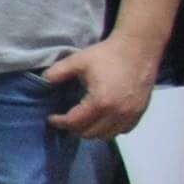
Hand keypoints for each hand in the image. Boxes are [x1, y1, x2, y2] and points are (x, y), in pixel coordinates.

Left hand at [44, 35, 158, 141]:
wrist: (139, 48)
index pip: (75, 123)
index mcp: (100, 102)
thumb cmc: (107, 54)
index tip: (51, 118)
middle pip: (90, 133)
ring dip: (92, 131)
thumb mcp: (77, 61)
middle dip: (74, 128)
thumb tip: (43, 81)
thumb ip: (57, 73)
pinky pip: (123, 130)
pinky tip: (102, 119)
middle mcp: (117, 113)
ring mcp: (131, 114)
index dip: (60, 122)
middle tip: (66, 119)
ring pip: (107, 135)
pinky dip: (110, 129)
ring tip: (83, 121)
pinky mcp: (141, 112)